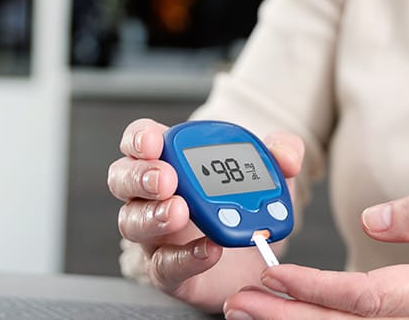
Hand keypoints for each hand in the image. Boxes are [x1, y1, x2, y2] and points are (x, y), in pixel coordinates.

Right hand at [108, 118, 304, 311]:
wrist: (254, 252)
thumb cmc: (246, 201)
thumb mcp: (269, 170)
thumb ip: (282, 153)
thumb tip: (286, 157)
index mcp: (170, 160)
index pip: (139, 140)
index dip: (140, 138)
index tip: (156, 141)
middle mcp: (152, 195)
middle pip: (122, 179)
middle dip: (141, 176)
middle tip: (167, 179)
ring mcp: (155, 234)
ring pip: (132, 222)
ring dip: (154, 216)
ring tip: (181, 212)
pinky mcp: (167, 270)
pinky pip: (163, 266)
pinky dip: (185, 257)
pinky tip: (208, 249)